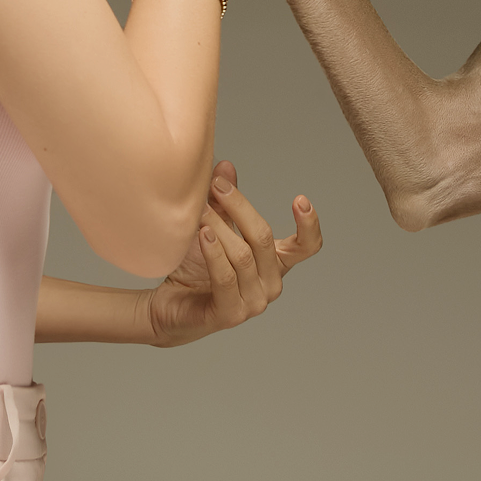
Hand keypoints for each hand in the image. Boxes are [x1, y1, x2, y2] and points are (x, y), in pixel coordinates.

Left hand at [142, 160, 320, 347]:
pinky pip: (225, 277)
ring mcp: (253, 303)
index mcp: (275, 264)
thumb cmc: (196, 269)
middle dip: (238, 206)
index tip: (300, 199)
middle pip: (263, 237)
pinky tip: (203, 234)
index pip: (306, 247)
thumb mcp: (214, 229)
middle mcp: (271, 285)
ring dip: (218, 226)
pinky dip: (214, 253)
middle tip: (216, 186)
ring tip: (198, 209)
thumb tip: (225, 167)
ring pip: (242, 255)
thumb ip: (224, 203)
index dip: (309, 224)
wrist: (170, 308)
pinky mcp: (230, 314)